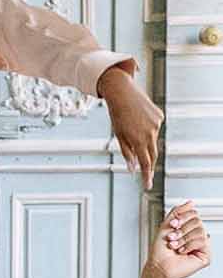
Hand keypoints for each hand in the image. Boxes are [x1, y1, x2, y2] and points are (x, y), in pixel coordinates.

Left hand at [98, 68, 162, 188]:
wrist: (121, 92)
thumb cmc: (117, 114)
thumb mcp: (119, 135)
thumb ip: (127, 152)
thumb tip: (132, 168)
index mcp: (138, 140)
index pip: (145, 163)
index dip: (147, 175)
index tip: (148, 185)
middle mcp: (150, 133)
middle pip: (152, 155)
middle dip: (149, 164)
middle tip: (145, 173)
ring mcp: (156, 124)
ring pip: (153, 139)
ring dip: (145, 140)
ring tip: (132, 127)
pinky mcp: (160, 116)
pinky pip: (154, 127)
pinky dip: (148, 127)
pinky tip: (139, 118)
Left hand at [148, 200, 210, 277]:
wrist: (159, 265)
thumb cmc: (160, 250)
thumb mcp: (166, 225)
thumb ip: (178, 211)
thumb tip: (190, 202)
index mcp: (188, 229)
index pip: (194, 214)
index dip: (182, 217)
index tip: (172, 224)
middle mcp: (195, 236)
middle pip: (197, 221)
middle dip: (181, 230)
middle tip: (172, 237)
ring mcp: (201, 246)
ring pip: (200, 231)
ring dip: (183, 238)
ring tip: (175, 246)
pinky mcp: (205, 255)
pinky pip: (202, 241)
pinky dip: (189, 245)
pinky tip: (182, 252)